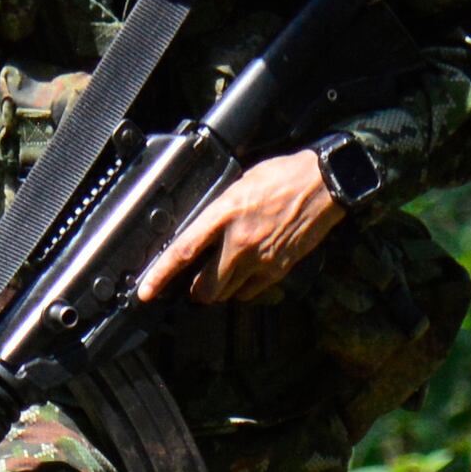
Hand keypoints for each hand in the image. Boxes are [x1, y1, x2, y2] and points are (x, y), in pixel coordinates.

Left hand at [141, 152, 348, 305]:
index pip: (184, 251)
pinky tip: (245, 272)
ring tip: (221, 275)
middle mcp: (239, 241)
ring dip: (218, 290)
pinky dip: (242, 288)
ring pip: (226, 294)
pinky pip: (250, 292)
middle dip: (195, 290)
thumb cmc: (282, 177)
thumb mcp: (239, 184)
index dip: (161, 275)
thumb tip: (200, 229)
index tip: (146, 291)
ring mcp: (261, 258)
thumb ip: (217, 211)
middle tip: (193, 283)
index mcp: (224, 214)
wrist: (324, 184)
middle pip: (204, 287)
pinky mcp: (279, 268)